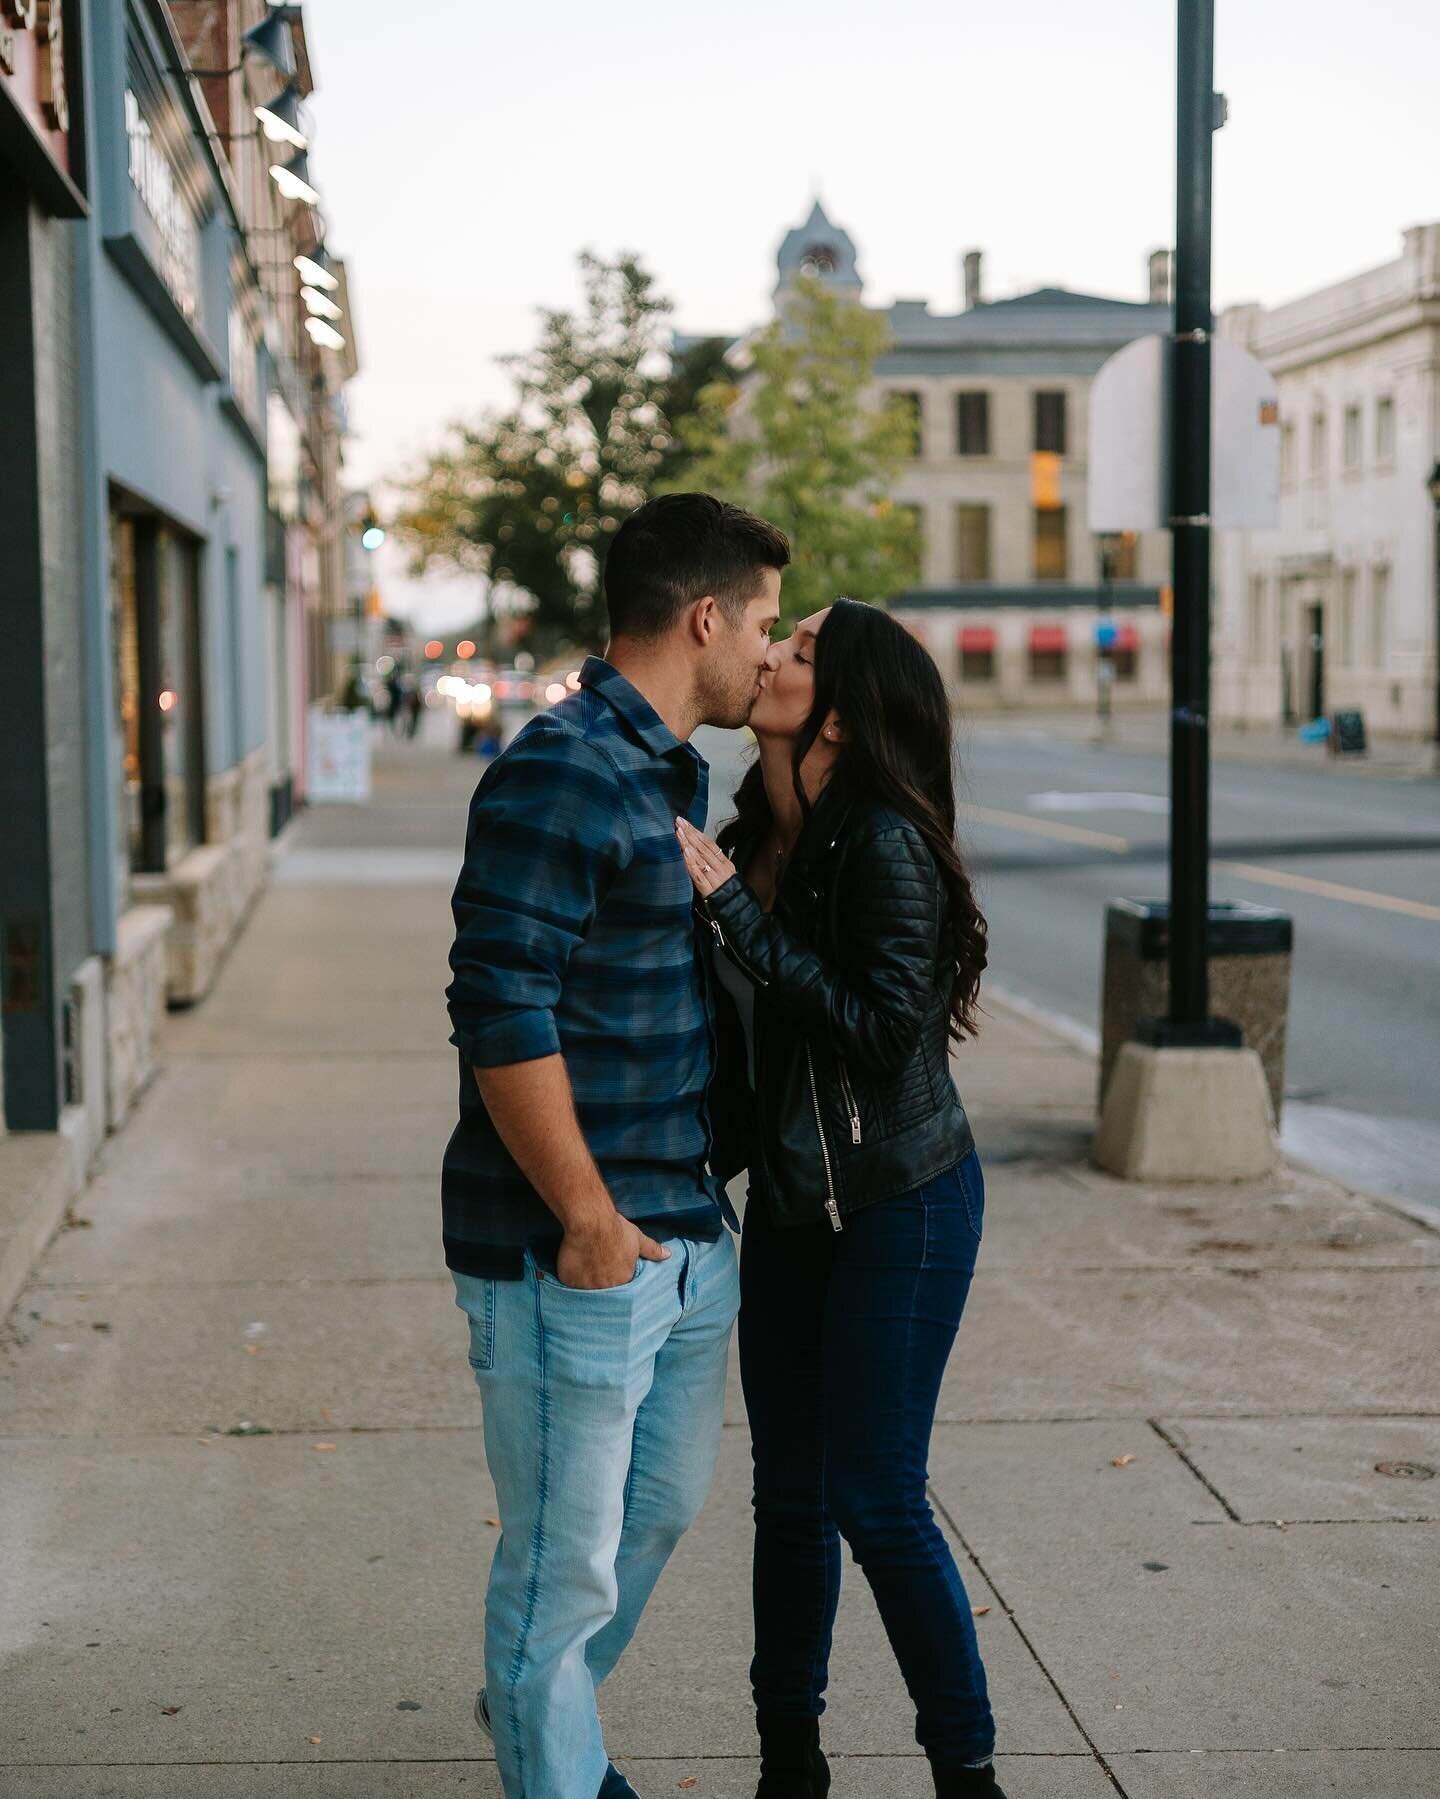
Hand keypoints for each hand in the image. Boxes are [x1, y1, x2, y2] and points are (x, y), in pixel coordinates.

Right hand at [555, 1211, 669, 1289]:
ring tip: (585, 1276)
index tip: (613, 1276)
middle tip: (598, 1275)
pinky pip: (571, 1289)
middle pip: (606, 1294)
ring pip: (588, 1294)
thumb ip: (652, 1250)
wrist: (590, 1222)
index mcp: (625, 1280)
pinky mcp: (571, 1283)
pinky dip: (572, 1284)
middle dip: (603, 1287)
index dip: (619, 1283)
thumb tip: (668, 1255)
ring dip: (588, 1288)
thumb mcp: (637, 1239)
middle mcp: (607, 1288)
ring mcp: (588, 1288)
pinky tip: (572, 1274)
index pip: (624, 1290)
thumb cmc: (615, 1229)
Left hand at [675, 817, 736, 898]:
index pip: (709, 844)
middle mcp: (721, 868)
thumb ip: (714, 863)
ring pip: (700, 858)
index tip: (686, 823)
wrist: (739, 911)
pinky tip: (685, 852)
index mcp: (725, 863)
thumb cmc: (730, 894)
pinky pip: (698, 874)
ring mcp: (715, 878)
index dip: (697, 832)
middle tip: (679, 822)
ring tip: (679, 832)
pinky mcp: (708, 889)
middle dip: (690, 833)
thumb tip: (700, 851)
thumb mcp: (726, 875)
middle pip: (703, 848)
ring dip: (688, 844)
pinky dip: (691, 863)